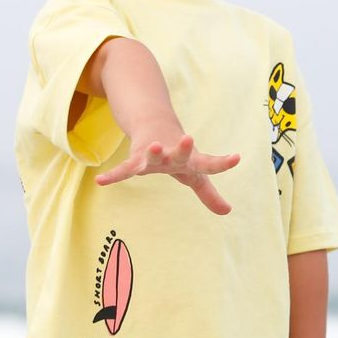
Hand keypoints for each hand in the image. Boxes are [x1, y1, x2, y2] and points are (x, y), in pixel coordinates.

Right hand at [94, 134, 239, 213]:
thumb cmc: (179, 154)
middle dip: (184, 147)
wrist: (154, 126)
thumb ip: (209, 194)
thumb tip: (228, 211)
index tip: (237, 157)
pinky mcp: (136, 159)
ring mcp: (154, 155)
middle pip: (180, 152)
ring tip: (153, 148)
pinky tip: (100, 181)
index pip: (210, 163)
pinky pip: (124, 169)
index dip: (223, 162)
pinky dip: (113, 175)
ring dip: (153, 152)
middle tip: (189, 138)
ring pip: (153, 154)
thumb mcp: (195, 174)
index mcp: (192, 160)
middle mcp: (174, 154)